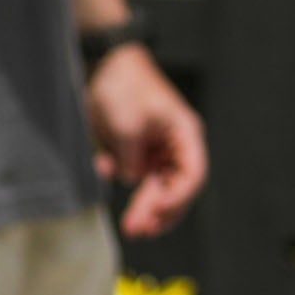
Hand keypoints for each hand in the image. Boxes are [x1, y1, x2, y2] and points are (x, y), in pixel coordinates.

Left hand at [84, 42, 208, 236]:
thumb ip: (133, 159)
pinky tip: (102, 167)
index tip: (154, 213)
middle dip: (159, 212)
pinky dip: (118, 178)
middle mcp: (176, 146)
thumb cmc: (125, 87)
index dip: (176, 199)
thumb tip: (132, 178)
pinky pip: (132, 175)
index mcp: (185, 135)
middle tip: (138, 230)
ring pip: (157, 188)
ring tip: (130, 226)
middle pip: (177, 188)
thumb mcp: (129, 125)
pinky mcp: (135, 150)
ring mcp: (156, 149)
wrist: (103, 64)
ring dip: (143, 206)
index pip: (192, 176)